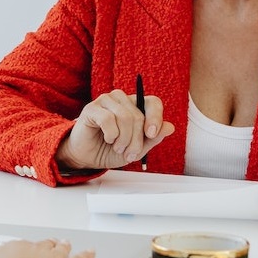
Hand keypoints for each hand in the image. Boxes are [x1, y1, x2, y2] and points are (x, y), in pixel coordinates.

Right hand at [0, 237, 95, 257]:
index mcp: (16, 247)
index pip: (24, 247)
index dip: (26, 251)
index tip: (24, 254)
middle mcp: (36, 249)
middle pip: (45, 245)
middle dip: (48, 245)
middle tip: (51, 243)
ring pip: (62, 249)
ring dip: (65, 246)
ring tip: (68, 244)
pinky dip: (87, 255)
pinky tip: (92, 252)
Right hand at [55, 89, 175, 171]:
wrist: (88, 157)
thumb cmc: (111, 150)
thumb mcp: (137, 149)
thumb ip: (152, 138)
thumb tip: (170, 127)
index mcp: (135, 105)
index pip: (153, 102)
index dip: (155, 118)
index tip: (151, 135)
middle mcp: (122, 99)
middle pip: (138, 116)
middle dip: (136, 140)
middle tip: (130, 154)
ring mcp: (106, 101)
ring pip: (125, 117)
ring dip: (123, 139)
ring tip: (117, 147)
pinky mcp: (92, 108)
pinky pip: (108, 119)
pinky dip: (111, 134)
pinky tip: (107, 139)